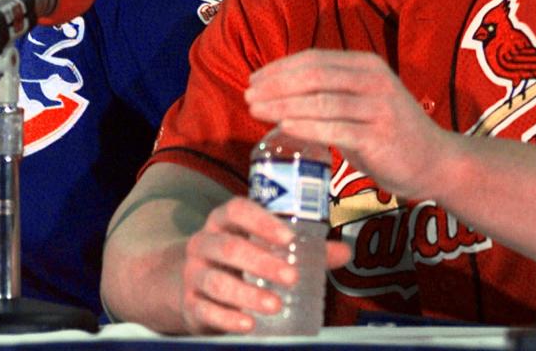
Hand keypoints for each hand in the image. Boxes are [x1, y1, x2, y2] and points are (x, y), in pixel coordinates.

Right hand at [180, 196, 349, 333]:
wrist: (193, 285)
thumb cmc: (239, 261)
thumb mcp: (263, 249)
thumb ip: (305, 251)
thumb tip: (344, 252)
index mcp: (224, 221)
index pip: (237, 210)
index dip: (261, 221)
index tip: (288, 237)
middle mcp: (205, 242)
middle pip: (229, 247)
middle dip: (261, 262)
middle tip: (292, 278)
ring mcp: (194, 274)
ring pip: (217, 281)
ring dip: (247, 294)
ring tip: (275, 305)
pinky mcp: (190, 304)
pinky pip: (206, 310)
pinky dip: (227, 319)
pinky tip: (249, 325)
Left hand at [245, 49, 451, 200]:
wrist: (435, 162)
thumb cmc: (388, 132)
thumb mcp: (360, 101)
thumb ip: (328, 92)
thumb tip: (278, 92)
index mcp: (366, 65)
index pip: (314, 59)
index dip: (280, 67)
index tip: (254, 79)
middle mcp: (373, 80)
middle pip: (313, 76)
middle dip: (275, 84)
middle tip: (248, 94)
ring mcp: (378, 107)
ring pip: (320, 100)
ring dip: (282, 104)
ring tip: (255, 109)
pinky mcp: (379, 136)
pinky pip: (334, 128)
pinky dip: (305, 125)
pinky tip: (283, 125)